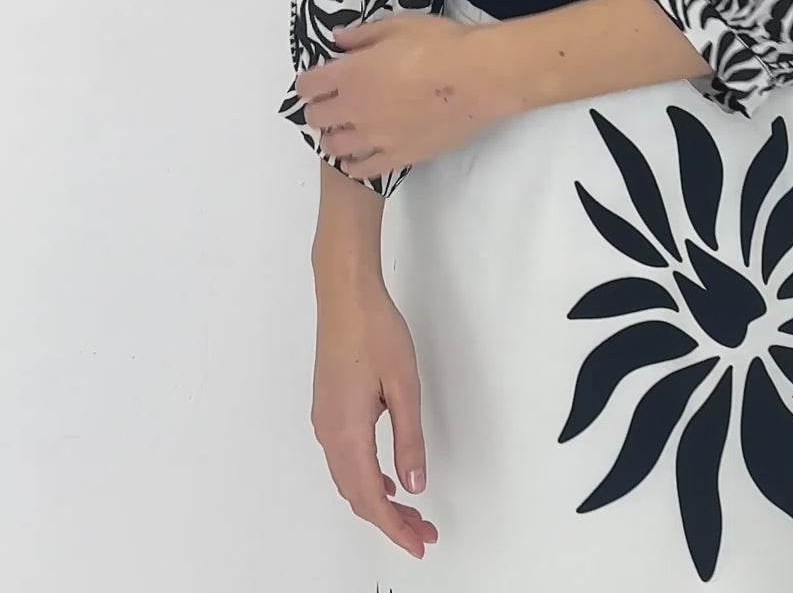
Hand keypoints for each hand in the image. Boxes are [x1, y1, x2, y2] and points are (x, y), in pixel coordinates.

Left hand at [295, 13, 510, 177]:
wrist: (478, 78)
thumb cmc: (440, 43)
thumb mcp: (399, 25)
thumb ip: (362, 35)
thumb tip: (337, 39)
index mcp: (350, 73)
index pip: (307, 85)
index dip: (309, 82)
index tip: (319, 79)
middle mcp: (354, 109)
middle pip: (316, 118)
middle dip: (320, 109)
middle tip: (335, 101)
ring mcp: (374, 138)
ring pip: (333, 147)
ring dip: (335, 137)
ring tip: (349, 128)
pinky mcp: (397, 157)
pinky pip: (362, 170)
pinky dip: (355, 163)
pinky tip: (362, 154)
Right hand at [312, 280, 437, 560]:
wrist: (345, 294)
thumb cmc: (375, 331)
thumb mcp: (404, 386)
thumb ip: (409, 440)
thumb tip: (414, 485)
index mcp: (347, 432)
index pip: (371, 498)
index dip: (395, 528)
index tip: (419, 544)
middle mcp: (329, 433)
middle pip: (357, 495)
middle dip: (390, 520)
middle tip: (423, 532)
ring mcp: (323, 421)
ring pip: (348, 479)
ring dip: (377, 500)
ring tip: (410, 511)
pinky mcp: (326, 408)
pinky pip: (343, 460)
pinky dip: (365, 478)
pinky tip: (386, 477)